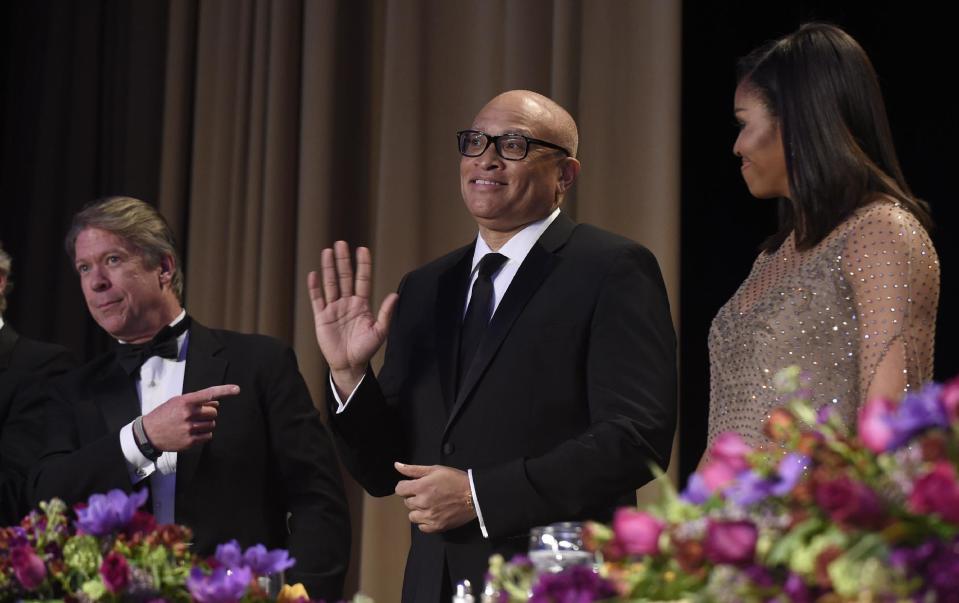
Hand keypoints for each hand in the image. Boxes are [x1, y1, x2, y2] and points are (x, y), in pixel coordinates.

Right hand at [141, 384, 239, 451]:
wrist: (148, 433)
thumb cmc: (165, 415)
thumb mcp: (176, 402)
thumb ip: (196, 401)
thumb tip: (216, 403)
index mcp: (184, 401)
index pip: (208, 394)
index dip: (224, 390)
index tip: (237, 389)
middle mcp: (188, 414)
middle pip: (214, 412)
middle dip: (209, 412)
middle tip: (198, 414)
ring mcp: (189, 429)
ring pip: (212, 424)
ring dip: (207, 423)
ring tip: (193, 424)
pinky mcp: (189, 442)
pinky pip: (208, 436)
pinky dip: (204, 434)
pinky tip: (193, 432)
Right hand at [308, 241, 397, 395]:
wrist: (349, 365)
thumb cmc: (366, 349)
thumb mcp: (380, 331)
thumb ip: (386, 313)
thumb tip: (395, 296)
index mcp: (362, 304)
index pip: (362, 280)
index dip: (363, 265)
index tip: (363, 249)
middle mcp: (347, 303)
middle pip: (345, 277)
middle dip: (343, 260)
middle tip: (341, 244)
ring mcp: (334, 308)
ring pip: (331, 284)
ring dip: (328, 268)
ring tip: (327, 251)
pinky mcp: (321, 317)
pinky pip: (317, 299)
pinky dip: (315, 287)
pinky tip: (314, 274)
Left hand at [394, 462, 475, 532]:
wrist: (474, 495)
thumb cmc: (455, 479)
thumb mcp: (435, 469)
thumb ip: (413, 469)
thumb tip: (396, 465)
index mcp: (421, 487)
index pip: (399, 489)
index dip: (405, 486)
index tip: (413, 485)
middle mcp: (422, 503)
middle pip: (406, 502)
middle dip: (413, 497)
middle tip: (427, 493)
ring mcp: (429, 517)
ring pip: (412, 516)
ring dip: (418, 510)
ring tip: (430, 504)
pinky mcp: (436, 527)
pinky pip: (421, 527)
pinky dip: (425, 522)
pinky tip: (433, 514)